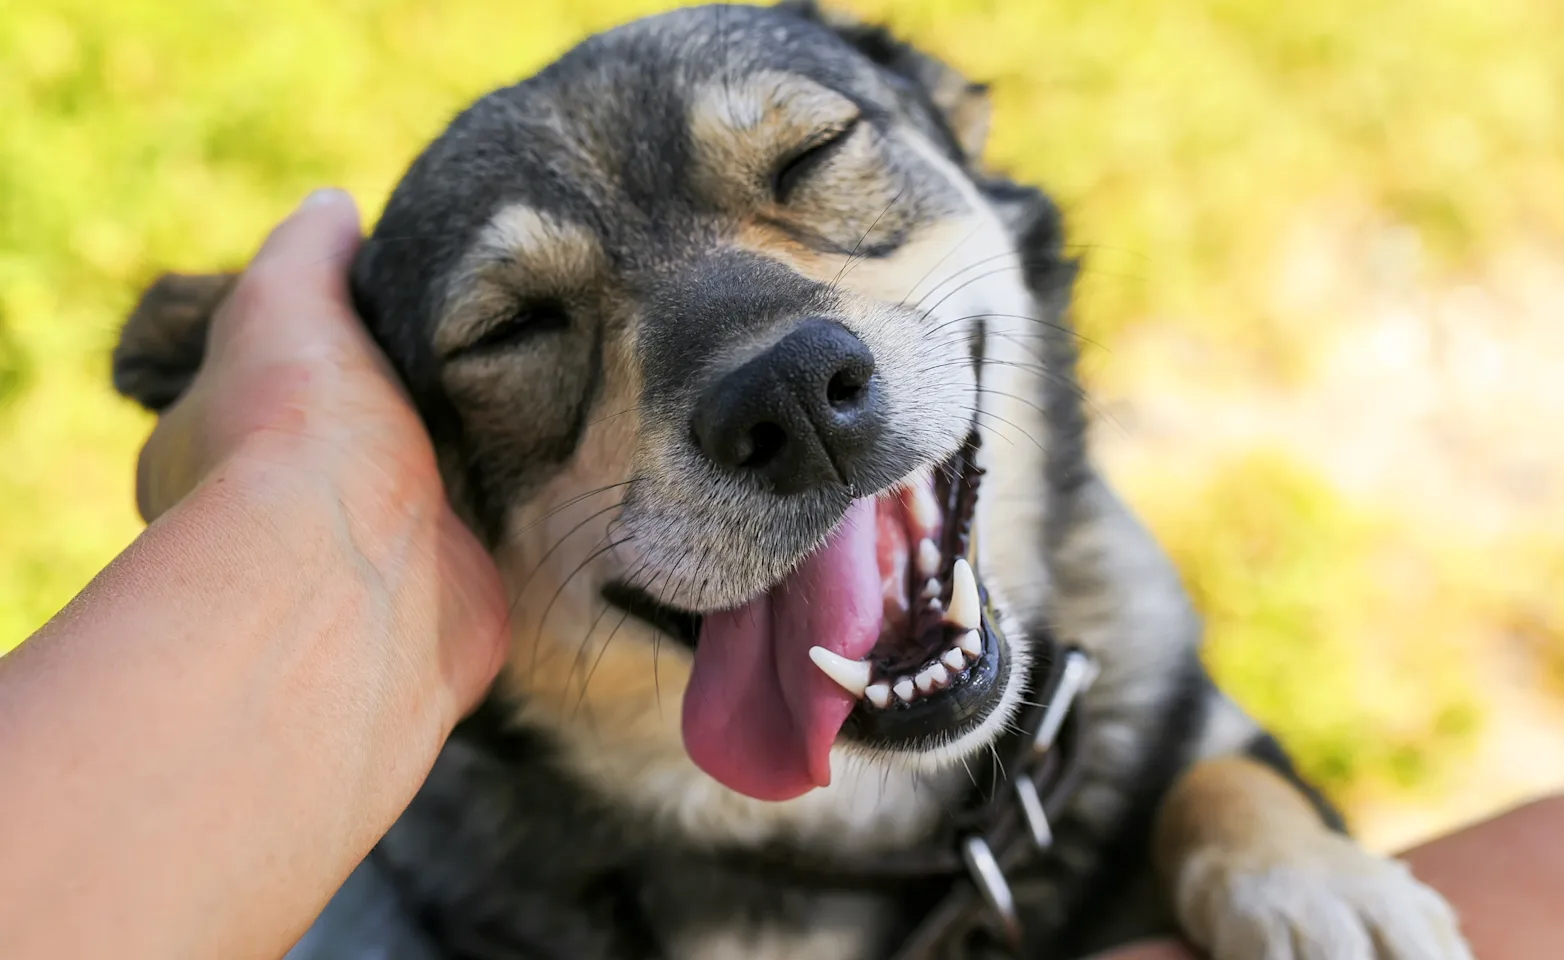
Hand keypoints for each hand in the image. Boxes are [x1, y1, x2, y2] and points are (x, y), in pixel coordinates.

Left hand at [0, 190, 507, 959]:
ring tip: (551, 381)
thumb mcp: (285, 302)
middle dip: (417, 400)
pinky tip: (569, 457)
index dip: (328, 344)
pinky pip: (492, 539)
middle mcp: (289, 513)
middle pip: (364, 435)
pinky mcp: (452, 595)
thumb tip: (334, 205)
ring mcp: (373, 559)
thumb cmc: (298, 437)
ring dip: (479, 454)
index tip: (397, 307)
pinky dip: (523, 508)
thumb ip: (308, 252)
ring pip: (433, 488)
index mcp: (220, 445)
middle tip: (494, 340)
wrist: (359, 580)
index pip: (273, 380)